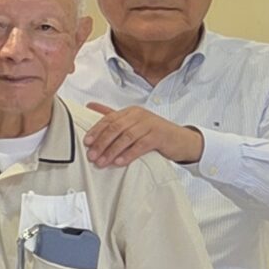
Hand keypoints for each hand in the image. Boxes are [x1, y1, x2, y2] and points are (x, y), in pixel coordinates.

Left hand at [83, 103, 202, 166]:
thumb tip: (89, 106)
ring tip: (102, 162)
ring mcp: (150, 125)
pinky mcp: (158, 136)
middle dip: (101, 143)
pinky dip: (128, 154)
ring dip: (112, 151)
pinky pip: (140, 145)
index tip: (86, 142)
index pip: (108, 119)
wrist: (182, 140)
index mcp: (130, 112)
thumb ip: (112, 115)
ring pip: (126, 137)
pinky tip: (119, 162)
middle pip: (115, 128)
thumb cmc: (154, 132)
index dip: (96, 131)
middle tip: (92, 156)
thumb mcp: (133, 123)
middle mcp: (139, 115)